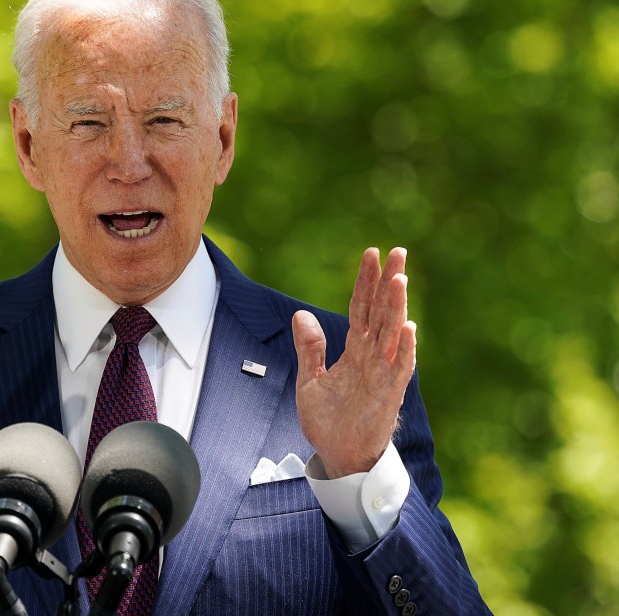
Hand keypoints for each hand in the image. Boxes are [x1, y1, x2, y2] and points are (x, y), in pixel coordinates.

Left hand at [292, 248, 415, 477]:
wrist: (338, 456)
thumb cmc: (328, 421)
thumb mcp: (311, 380)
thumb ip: (310, 348)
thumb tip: (301, 314)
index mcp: (355, 350)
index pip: (362, 308)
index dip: (366, 282)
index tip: (371, 254)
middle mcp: (372, 357)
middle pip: (382, 312)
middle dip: (389, 282)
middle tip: (398, 252)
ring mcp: (382, 374)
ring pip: (392, 333)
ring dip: (397, 307)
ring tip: (399, 279)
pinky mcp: (388, 394)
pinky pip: (399, 368)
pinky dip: (403, 348)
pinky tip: (407, 326)